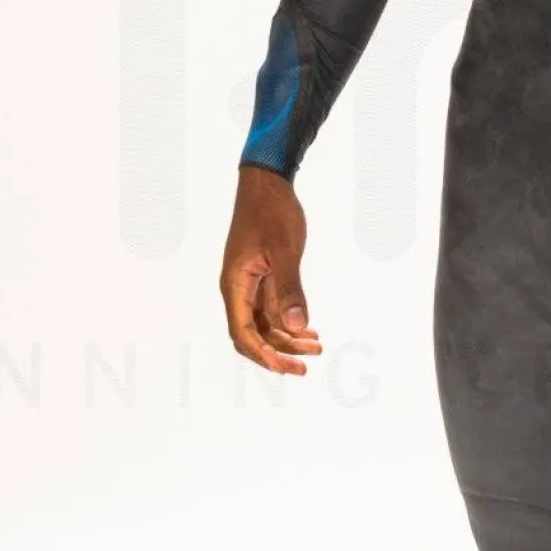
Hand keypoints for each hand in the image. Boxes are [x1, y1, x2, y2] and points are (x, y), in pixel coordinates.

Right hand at [220, 164, 323, 375]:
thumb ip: (290, 289)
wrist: (267, 184)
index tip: (287, 367)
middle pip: (252, 335)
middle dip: (277, 354)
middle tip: (305, 367)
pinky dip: (290, 322)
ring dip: (288, 339)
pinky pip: (272, 309)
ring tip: (316, 347)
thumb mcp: (284, 250)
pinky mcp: (262, 277)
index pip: (243, 333)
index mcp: (235, 285)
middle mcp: (238, 289)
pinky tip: (310, 330)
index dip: (263, 355)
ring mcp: (249, 284)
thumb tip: (296, 327)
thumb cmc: (271, 212)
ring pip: (265, 324)